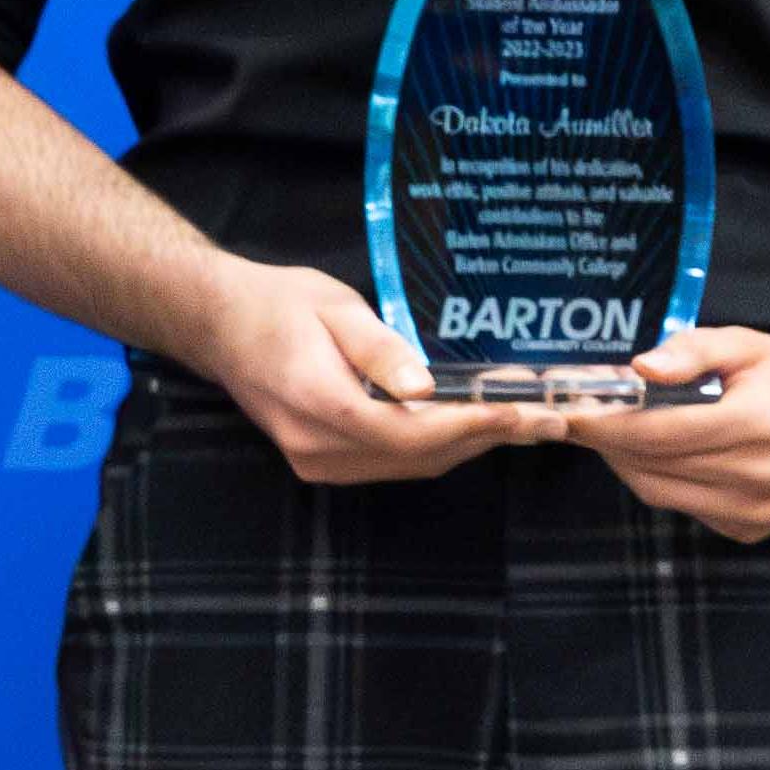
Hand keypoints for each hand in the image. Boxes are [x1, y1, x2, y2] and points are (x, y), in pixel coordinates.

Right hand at [197, 260, 550, 486]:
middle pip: (420, 455)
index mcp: (319, 402)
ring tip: (527, 422)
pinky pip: (393, 463)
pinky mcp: (321, 463)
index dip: (473, 425)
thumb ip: (381, 349)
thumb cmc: (278, 304)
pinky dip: (438, 447)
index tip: (524, 412)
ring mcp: (317, 462)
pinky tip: (474, 427)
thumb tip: (427, 388)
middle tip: (551, 418)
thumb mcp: (334, 307)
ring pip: (412, 465)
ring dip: (470, 445)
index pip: (411, 429)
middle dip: (489, 437)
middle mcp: (318, 446)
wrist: (219, 326)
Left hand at [572, 326, 769, 540]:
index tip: (569, 413)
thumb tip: (640, 368)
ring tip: (610, 434)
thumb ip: (692, 351)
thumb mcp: (747, 344)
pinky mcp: (752, 529)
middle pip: (654, 464)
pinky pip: (684, 507)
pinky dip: (661, 481)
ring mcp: (756, 510)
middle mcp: (759, 476)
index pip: (661, 432)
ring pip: (661, 492)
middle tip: (579, 418)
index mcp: (759, 424)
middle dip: (609, 441)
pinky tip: (656, 455)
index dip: (609, 424)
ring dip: (627, 463)